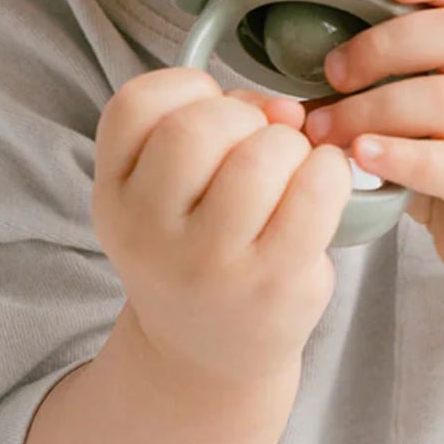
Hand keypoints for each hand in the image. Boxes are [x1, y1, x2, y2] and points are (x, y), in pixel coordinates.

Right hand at [92, 68, 352, 386]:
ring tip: (290, 170)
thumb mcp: (168, 192)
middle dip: (245, 116)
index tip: (206, 114)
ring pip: (260, 157)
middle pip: (198, 127)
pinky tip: (321, 184)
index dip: (186, 89)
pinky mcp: (273, 283)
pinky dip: (329, 171)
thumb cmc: (196, 248)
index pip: (135, 105)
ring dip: (290, 145)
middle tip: (256, 145)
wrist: (206, 354)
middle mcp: (150, 232)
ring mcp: (211, 264)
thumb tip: (287, 109)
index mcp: (114, 195)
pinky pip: (314, 193)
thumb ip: (217, 125)